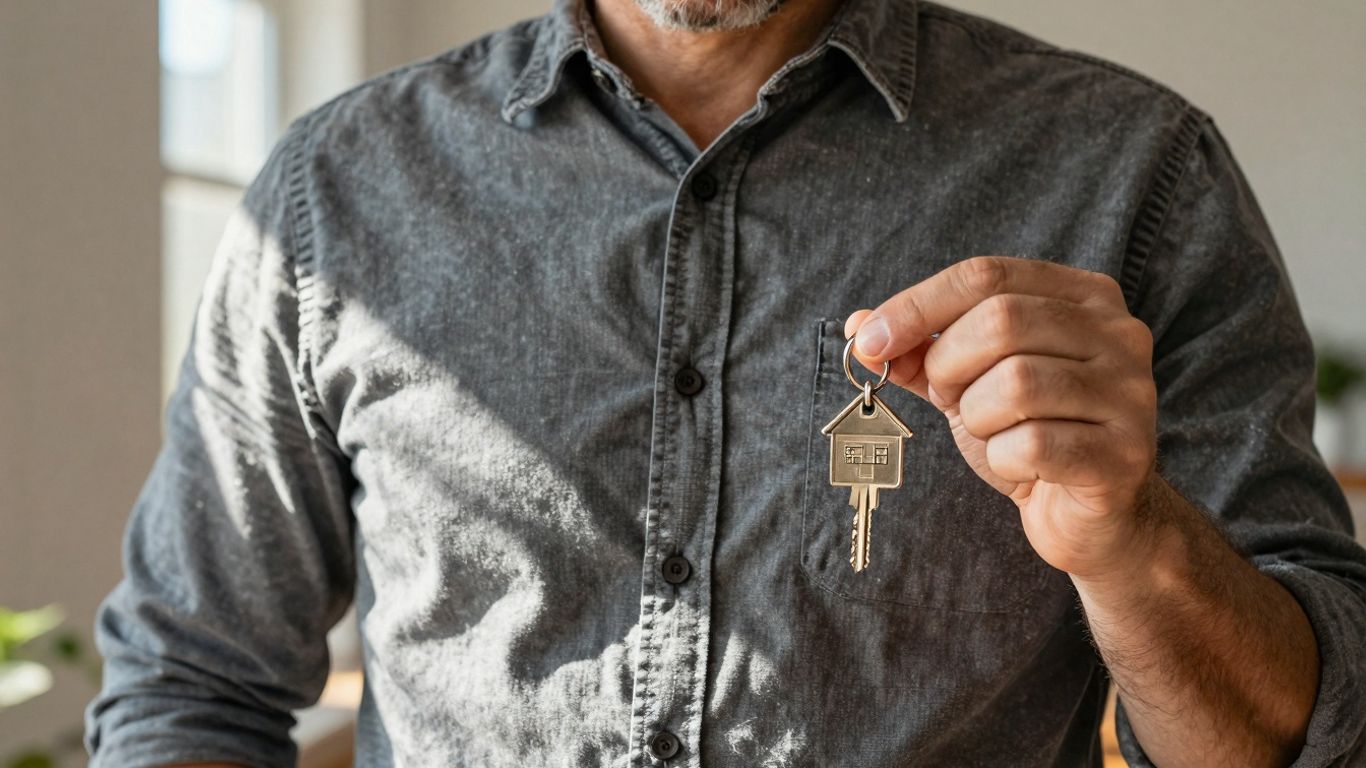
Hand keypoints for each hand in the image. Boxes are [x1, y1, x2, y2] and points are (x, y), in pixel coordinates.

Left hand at [846, 256, 1159, 579]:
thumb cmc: (1032, 436)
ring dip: (978, 416)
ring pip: (1016, 383)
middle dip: (950, 365)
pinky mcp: (1122, 454)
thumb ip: (920, 351)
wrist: (1095, 518)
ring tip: (995, 433)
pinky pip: (1033, 445)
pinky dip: (1004, 459)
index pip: (986, 276)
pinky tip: (1020, 467)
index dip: (916, 305)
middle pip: (1001, 320)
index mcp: (1084, 297)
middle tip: (948, 398)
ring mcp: (1130, 393)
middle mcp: (1119, 334)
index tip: (869, 341)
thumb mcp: (970, 383)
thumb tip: (859, 327)